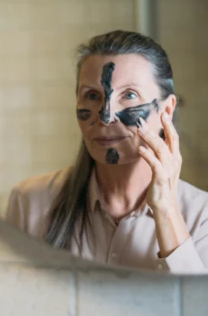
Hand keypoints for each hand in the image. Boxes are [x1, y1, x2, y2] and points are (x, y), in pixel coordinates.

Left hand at [138, 112, 188, 256]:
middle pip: (170, 139)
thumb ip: (158, 154)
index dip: (170, 123)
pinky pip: (154, 164)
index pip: (173, 136)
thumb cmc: (161, 185)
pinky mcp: (161, 177)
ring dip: (151, 138)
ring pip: (161, 149)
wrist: (165, 205)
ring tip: (140, 130)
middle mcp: (174, 161)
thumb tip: (148, 142)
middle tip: (158, 113)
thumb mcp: (161, 167)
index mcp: (174, 157)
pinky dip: (147, 155)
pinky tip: (140, 149)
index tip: (165, 110)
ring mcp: (168, 169)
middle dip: (165, 125)